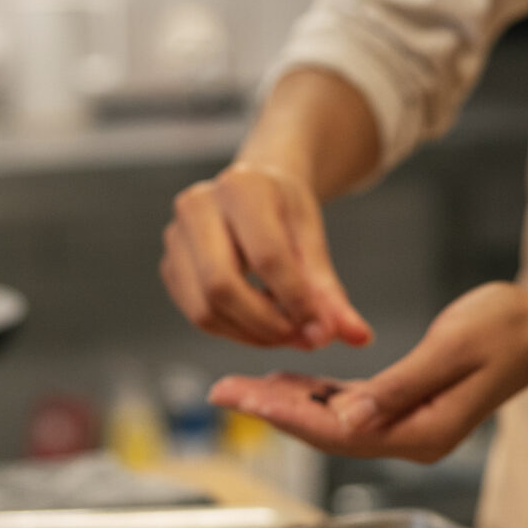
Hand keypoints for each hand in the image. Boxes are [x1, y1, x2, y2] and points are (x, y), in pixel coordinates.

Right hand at [160, 161, 371, 349]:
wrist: (251, 193)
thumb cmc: (284, 210)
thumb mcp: (312, 237)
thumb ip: (330, 290)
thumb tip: (356, 337)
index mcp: (241, 187)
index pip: (267, 256)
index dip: (296, 301)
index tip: (323, 330)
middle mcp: (198, 205)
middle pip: (222, 286)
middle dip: (266, 324)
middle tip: (303, 340)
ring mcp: (175, 237)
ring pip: (205, 309)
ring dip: (251, 334)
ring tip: (288, 334)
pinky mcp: (170, 266)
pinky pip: (197, 315)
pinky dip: (234, 331)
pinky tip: (263, 324)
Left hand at [210, 281, 527, 460]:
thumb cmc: (504, 330)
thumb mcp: (451, 348)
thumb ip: (398, 387)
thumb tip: (344, 419)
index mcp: (421, 432)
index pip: (337, 433)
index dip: (285, 416)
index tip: (243, 396)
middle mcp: (410, 438)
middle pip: (327, 432)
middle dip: (272, 412)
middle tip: (221, 391)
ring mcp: (408, 426)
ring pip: (334, 422)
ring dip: (288, 405)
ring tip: (240, 387)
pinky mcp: (407, 407)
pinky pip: (351, 407)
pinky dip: (316, 395)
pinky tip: (288, 380)